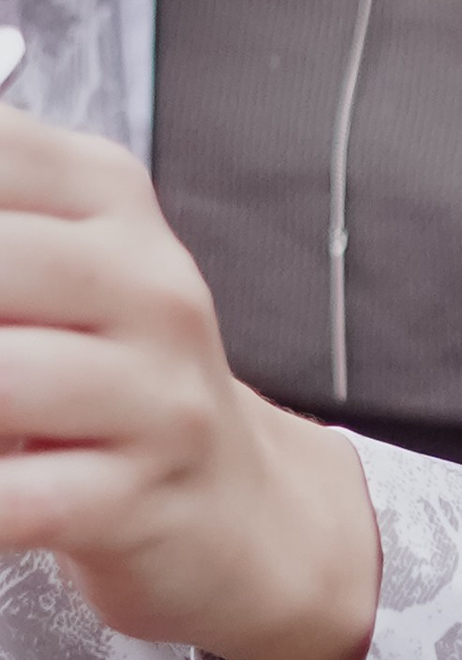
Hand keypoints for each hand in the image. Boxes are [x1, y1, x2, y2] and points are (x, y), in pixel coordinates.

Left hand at [0, 75, 381, 659]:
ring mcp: (158, 395)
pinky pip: (25, 498)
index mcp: (109, 198)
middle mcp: (148, 285)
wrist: (240, 504)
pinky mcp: (141, 498)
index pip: (0, 154)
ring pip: (5, 380)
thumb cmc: (121, 375)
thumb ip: (2, 219)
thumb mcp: (58, 260)